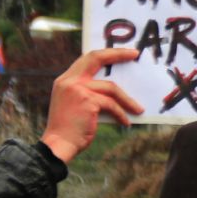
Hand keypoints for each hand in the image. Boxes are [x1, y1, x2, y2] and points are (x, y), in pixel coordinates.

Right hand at [40, 48, 144, 163]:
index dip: (106, 53)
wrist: (58, 145)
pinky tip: (126, 122)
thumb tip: (113, 88)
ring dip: (127, 100)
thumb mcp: (73, 104)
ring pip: (111, 88)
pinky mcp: (88, 101)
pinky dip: (121, 114)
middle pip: (96, 58)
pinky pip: (111, 105)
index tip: (122, 52)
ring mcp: (78, 89)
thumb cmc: (68, 129)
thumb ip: (86, 91)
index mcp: (65, 80)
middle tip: (134, 54)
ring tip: (138, 109)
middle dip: (117, 54)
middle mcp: (69, 81)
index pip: (87, 59)